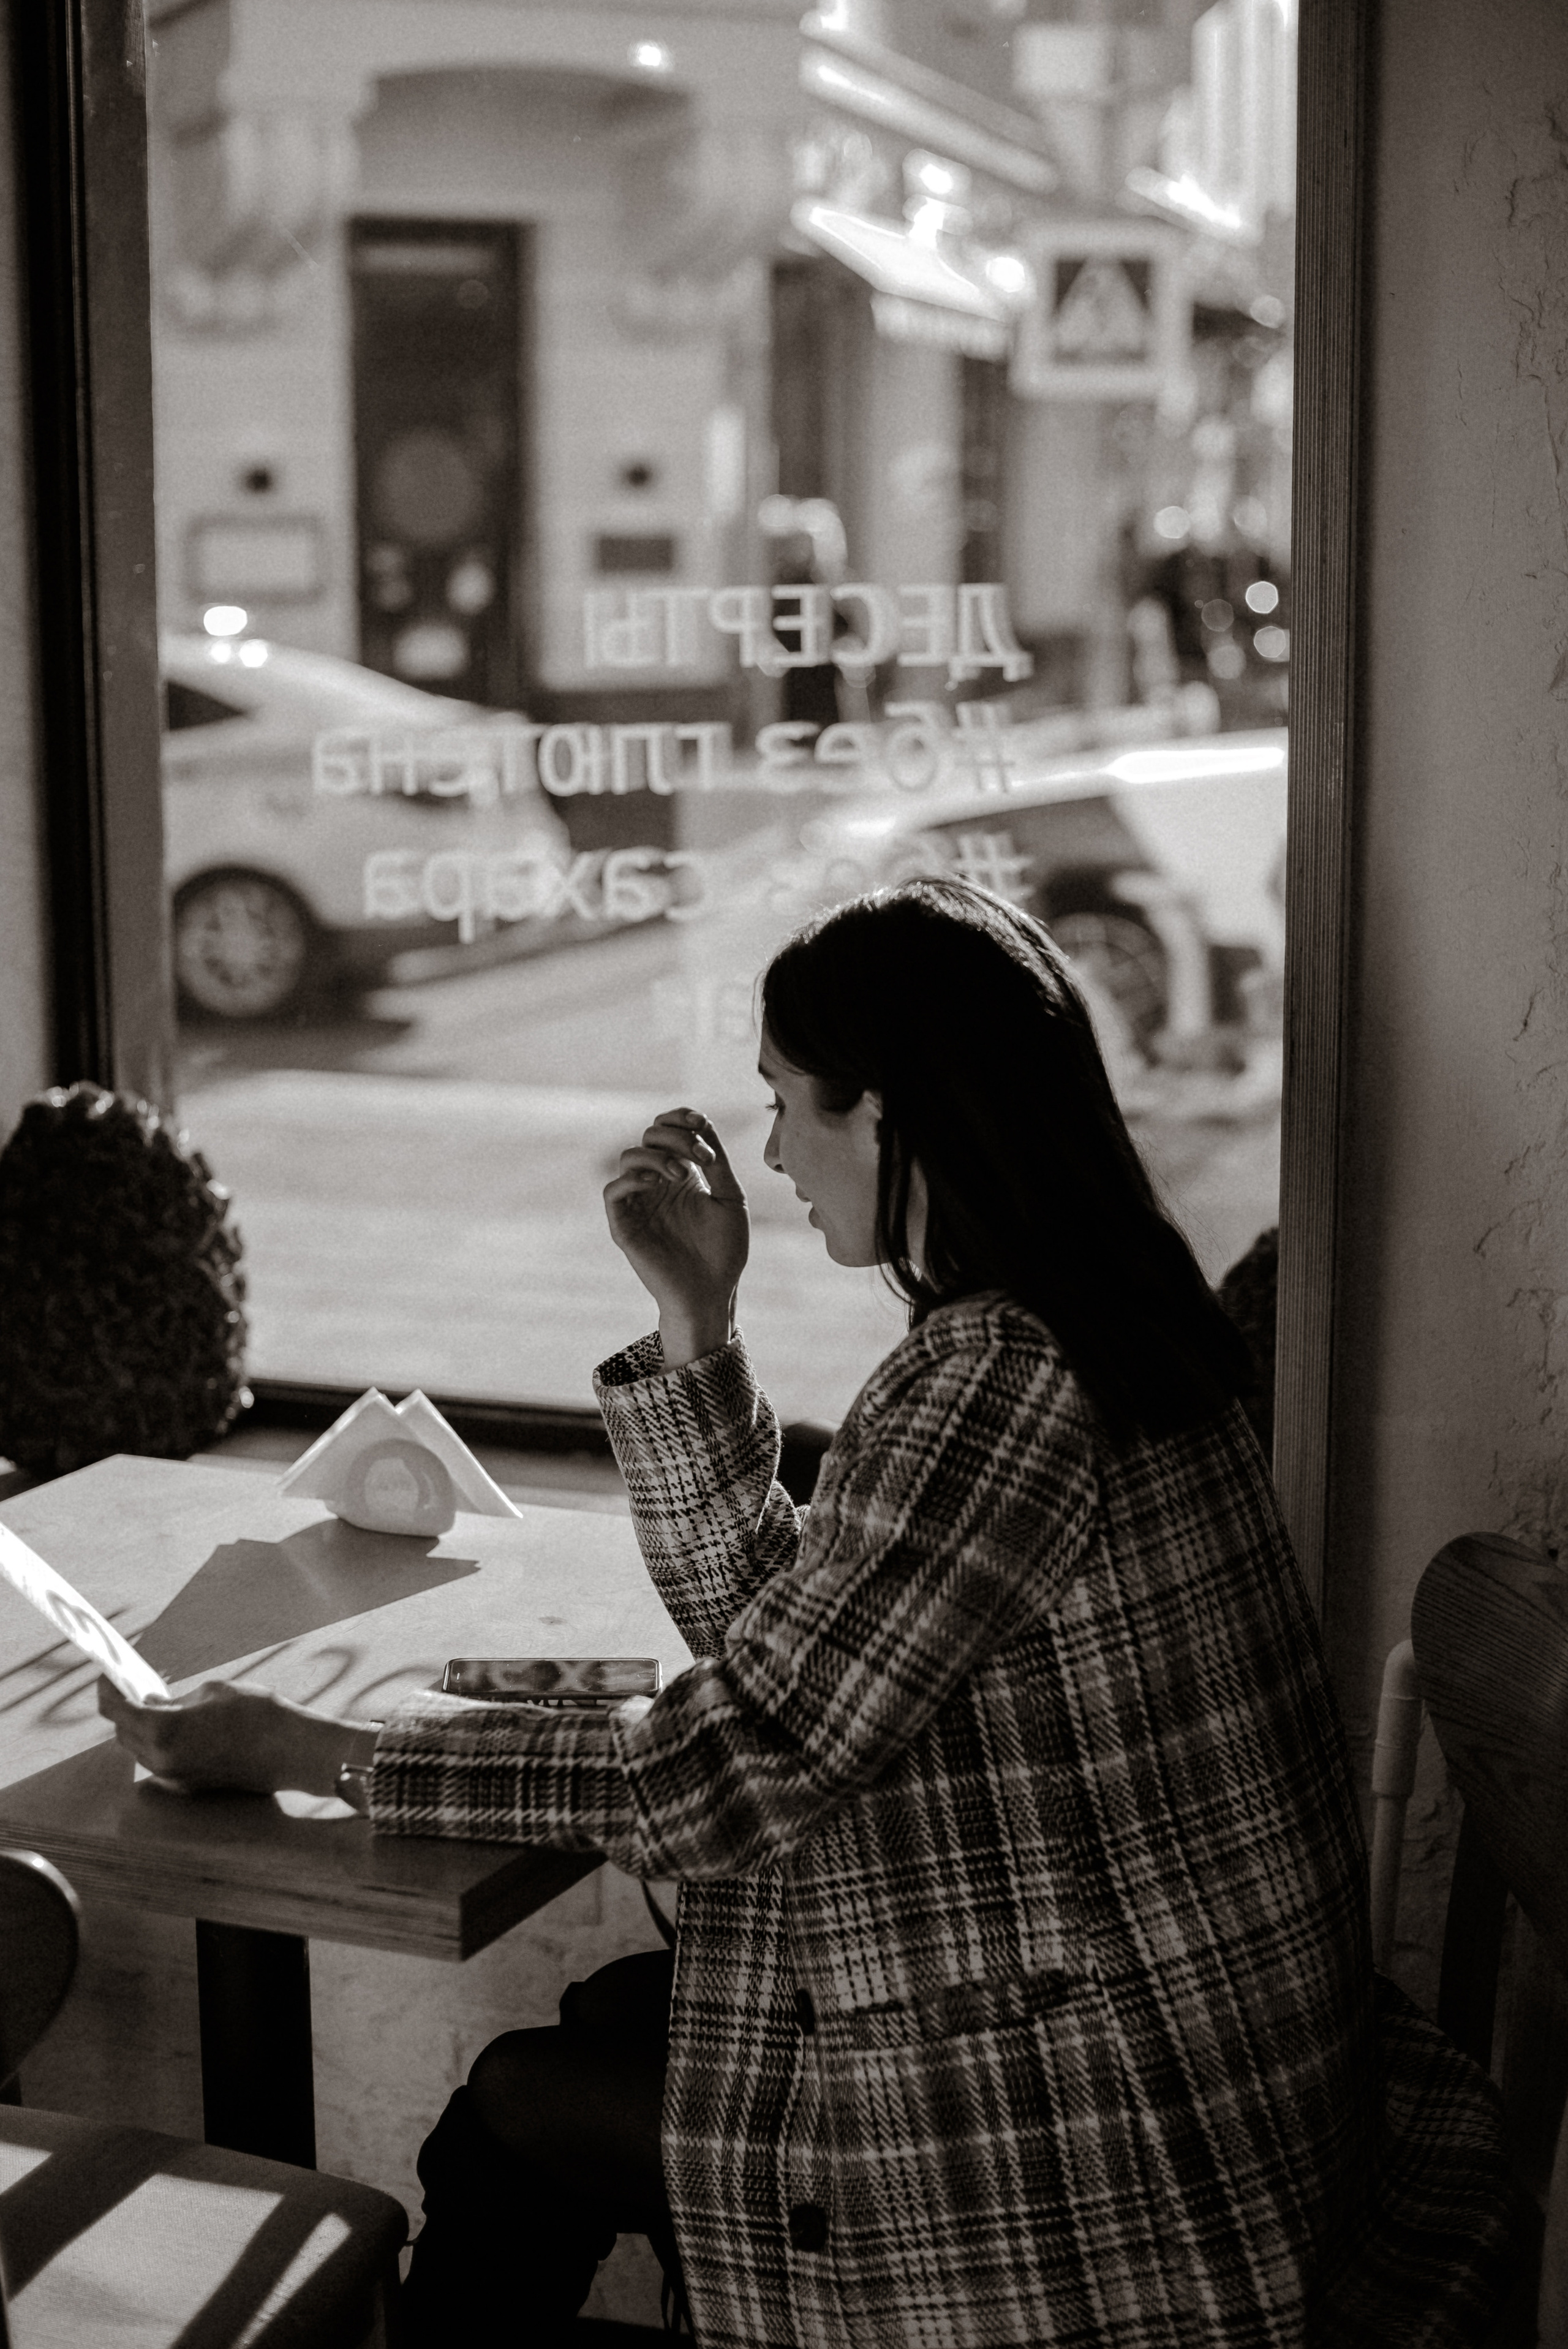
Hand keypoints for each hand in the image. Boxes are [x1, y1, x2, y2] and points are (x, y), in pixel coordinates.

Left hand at [98, 1676, 376, 1796]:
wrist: (292, 1750)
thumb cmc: (259, 1713)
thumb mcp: (214, 1691)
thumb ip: (176, 1700)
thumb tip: (153, 1703)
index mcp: (163, 1730)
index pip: (116, 1710)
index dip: (108, 1690)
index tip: (108, 1676)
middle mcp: (162, 1759)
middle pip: (123, 1733)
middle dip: (122, 1709)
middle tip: (133, 1686)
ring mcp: (175, 1775)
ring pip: (139, 1749)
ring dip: (138, 1727)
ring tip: (153, 1702)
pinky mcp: (189, 1782)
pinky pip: (158, 1760)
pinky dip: (155, 1741)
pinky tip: (173, 1723)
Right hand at [604, 1108, 747, 1366]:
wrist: (712, 1293)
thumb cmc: (724, 1250)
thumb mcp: (730, 1198)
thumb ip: (717, 1162)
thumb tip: (703, 1123)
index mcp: (682, 1174)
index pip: (668, 1129)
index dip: (680, 1117)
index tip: (701, 1122)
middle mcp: (657, 1183)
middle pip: (650, 1135)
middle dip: (676, 1136)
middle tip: (703, 1158)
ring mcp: (639, 1203)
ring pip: (629, 1157)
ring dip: (657, 1155)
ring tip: (683, 1175)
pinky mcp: (624, 1225)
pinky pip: (613, 1191)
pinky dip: (633, 1179)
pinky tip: (659, 1184)